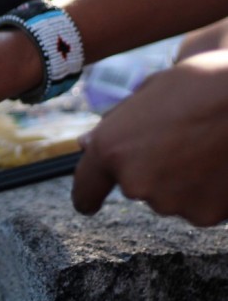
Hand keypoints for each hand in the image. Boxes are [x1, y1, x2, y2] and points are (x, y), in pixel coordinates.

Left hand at [72, 49, 227, 225]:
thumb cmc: (200, 85)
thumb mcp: (146, 93)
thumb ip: (113, 125)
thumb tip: (86, 144)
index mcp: (109, 149)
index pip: (85, 189)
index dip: (87, 196)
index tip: (88, 203)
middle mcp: (133, 182)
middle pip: (134, 186)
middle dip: (150, 169)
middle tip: (178, 139)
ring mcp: (169, 202)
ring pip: (168, 196)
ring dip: (180, 180)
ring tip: (205, 146)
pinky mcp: (204, 215)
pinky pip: (198, 204)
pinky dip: (207, 190)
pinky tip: (220, 162)